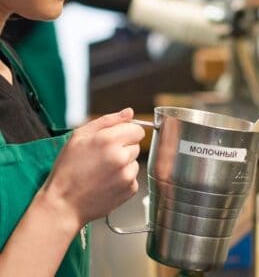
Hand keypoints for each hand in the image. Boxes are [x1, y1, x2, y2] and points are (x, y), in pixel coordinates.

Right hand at [40, 108, 144, 229]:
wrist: (63, 204)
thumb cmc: (68, 169)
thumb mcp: (79, 136)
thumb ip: (108, 120)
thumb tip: (129, 112)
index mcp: (109, 140)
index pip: (137, 129)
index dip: (126, 132)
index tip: (114, 139)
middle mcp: (121, 157)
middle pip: (136, 144)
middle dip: (123, 147)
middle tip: (103, 157)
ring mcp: (127, 175)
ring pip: (135, 161)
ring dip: (124, 163)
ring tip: (103, 170)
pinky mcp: (130, 189)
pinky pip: (133, 177)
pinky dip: (123, 178)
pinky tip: (106, 182)